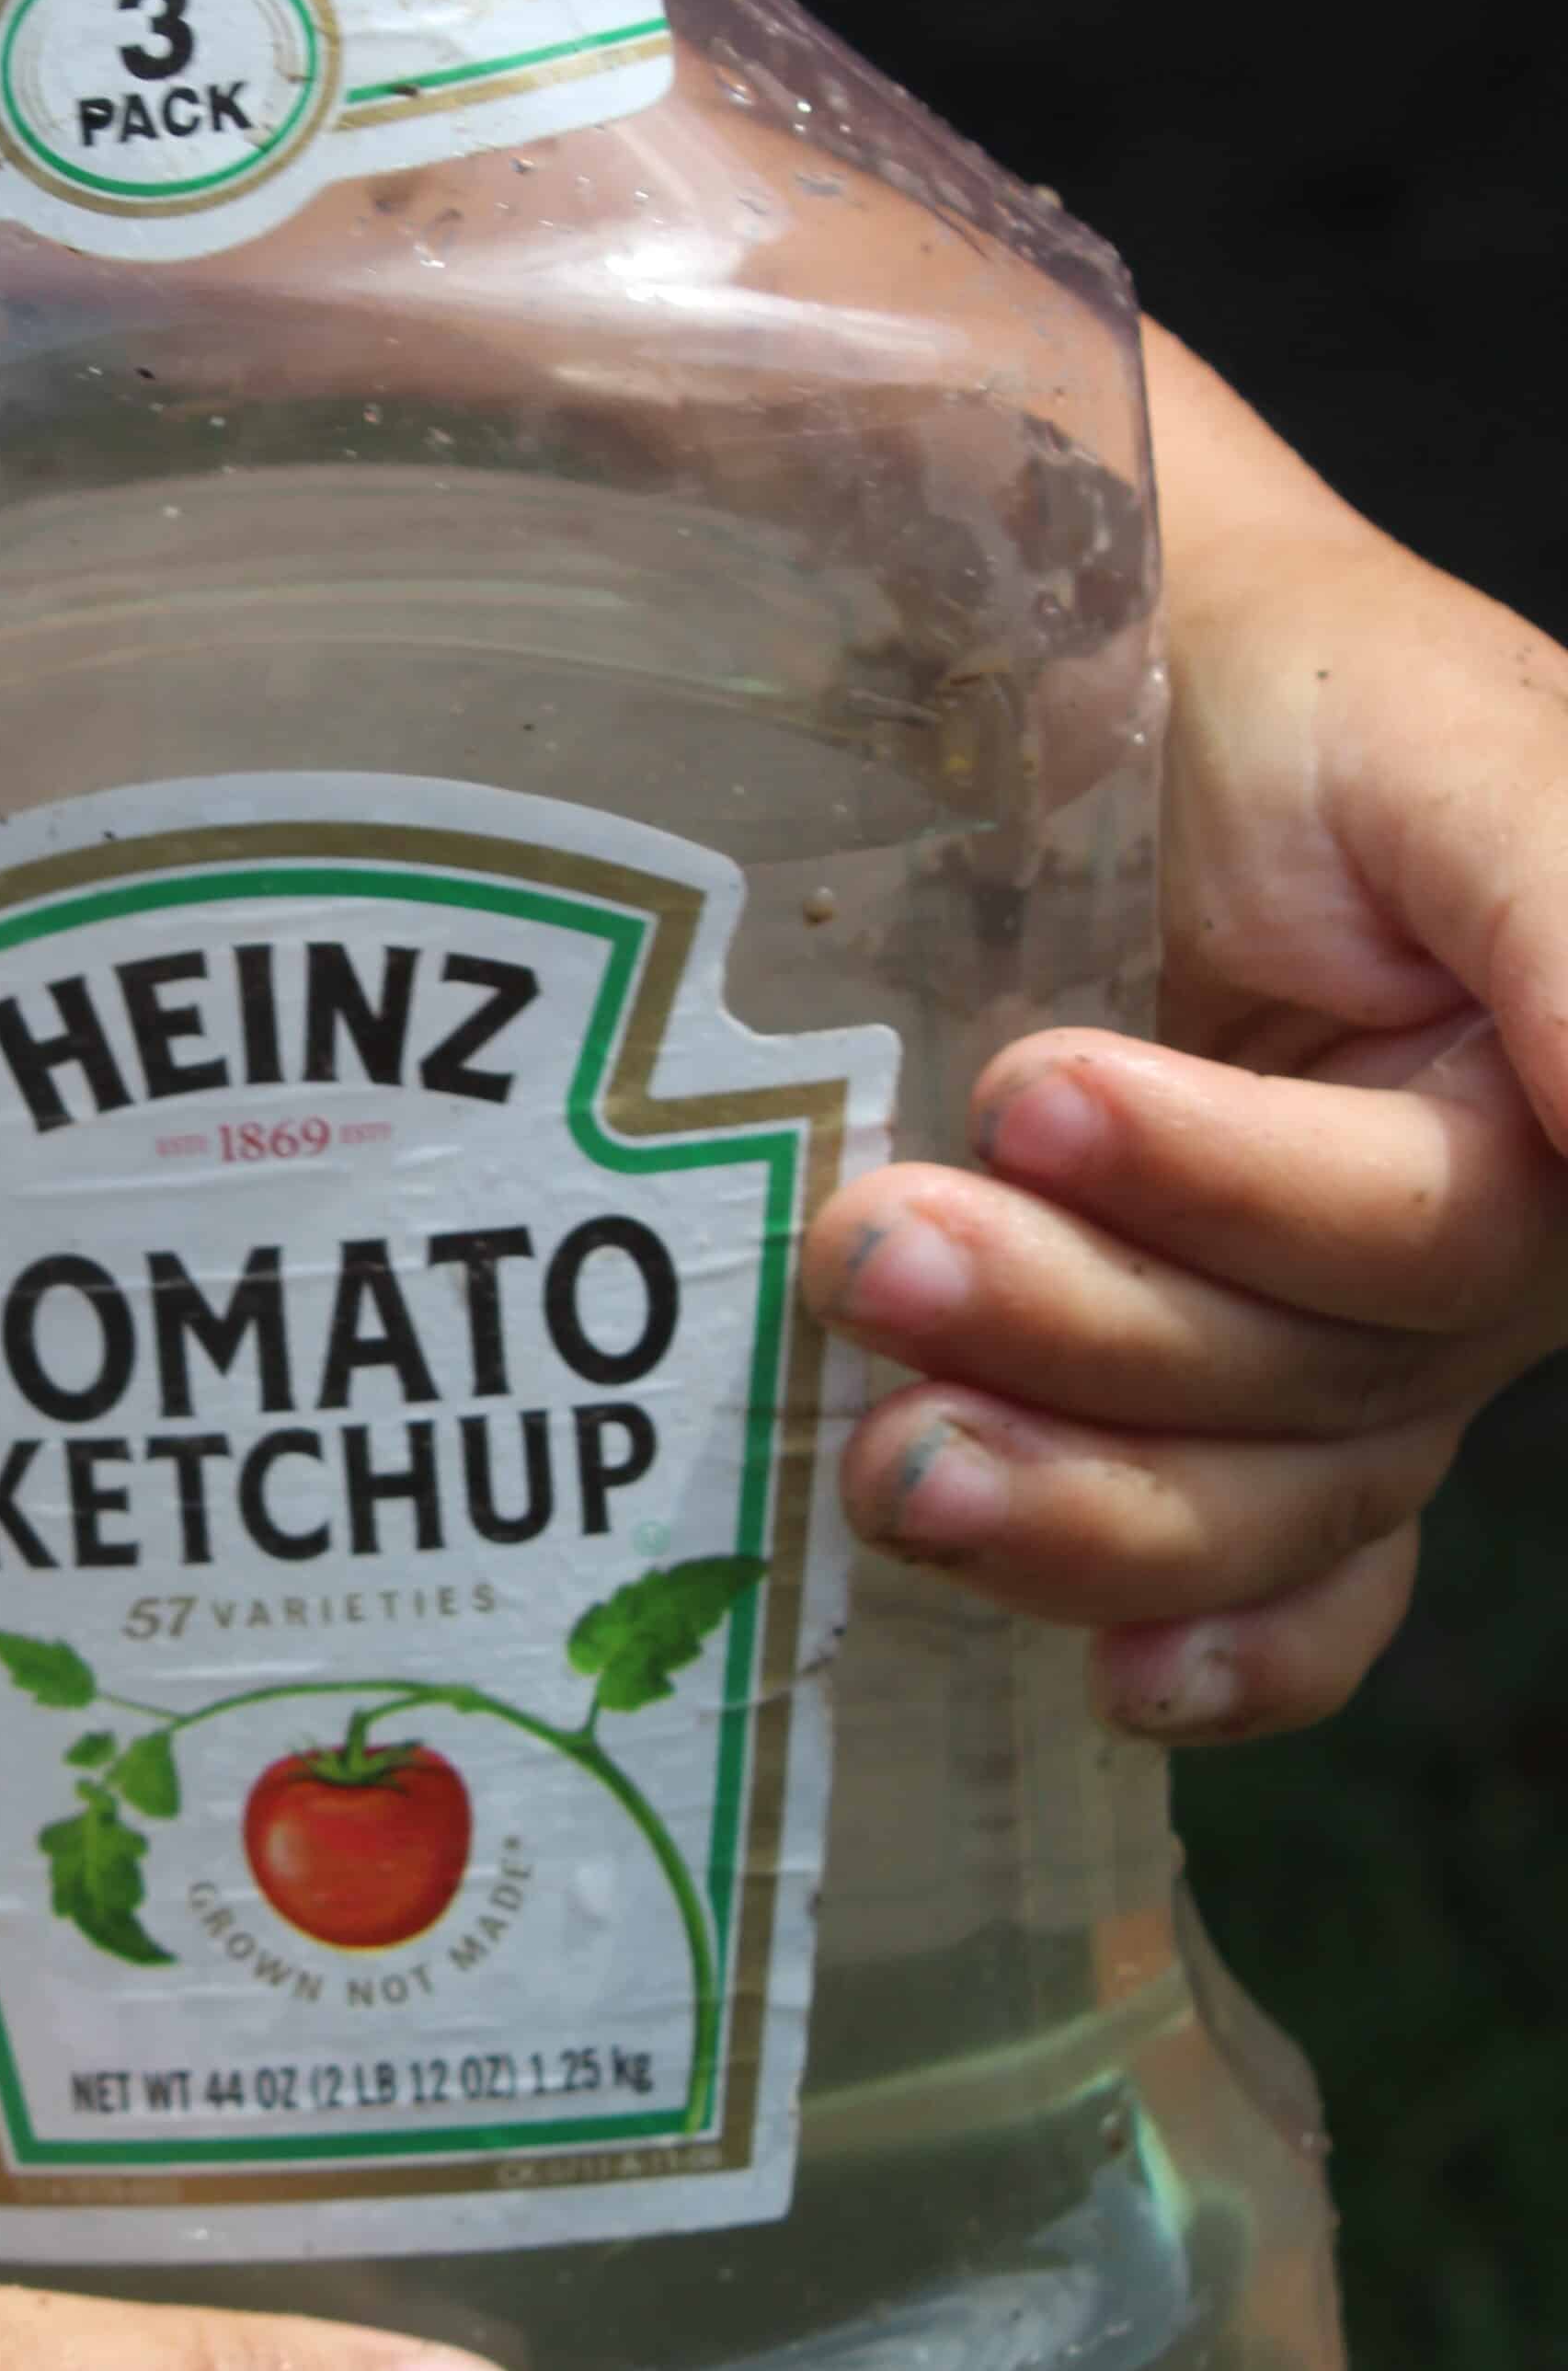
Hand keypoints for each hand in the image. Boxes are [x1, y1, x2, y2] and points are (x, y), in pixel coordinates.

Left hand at [805, 327, 1567, 1738]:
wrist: (1100, 686)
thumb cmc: (1284, 690)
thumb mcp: (1443, 749)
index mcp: (1558, 1105)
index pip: (1430, 1231)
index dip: (1235, 1195)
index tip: (1037, 1094)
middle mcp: (1486, 1255)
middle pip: (1314, 1383)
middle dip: (1082, 1323)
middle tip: (871, 1241)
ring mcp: (1360, 1357)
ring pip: (1259, 1504)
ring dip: (1071, 1497)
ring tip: (885, 1447)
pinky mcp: (1230, 1420)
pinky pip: (1284, 1598)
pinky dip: (1213, 1653)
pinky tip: (1117, 1684)